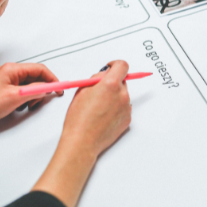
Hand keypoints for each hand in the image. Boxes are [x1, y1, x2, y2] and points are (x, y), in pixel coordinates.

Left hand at [0, 63, 61, 133]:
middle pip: (36, 77)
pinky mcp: (7, 89)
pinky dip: (26, 99)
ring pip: (31, 85)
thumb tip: (48, 87)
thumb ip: (35, 90)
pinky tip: (21, 106)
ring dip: (34, 96)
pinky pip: (24, 91)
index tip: (59, 87)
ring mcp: (9, 81)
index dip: (52, 79)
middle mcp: (11, 72)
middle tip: (42, 99)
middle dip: (42, 89)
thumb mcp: (15, 97)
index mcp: (13, 69)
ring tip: (28, 105)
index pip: (40, 69)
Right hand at [32, 61, 131, 206]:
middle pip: (122, 81)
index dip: (115, 65)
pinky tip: (103, 116)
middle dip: (112, 83)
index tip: (110, 67)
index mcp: (110, 85)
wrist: (82, 142)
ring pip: (122, 95)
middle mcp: (122, 95)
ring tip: (98, 108)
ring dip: (114, 97)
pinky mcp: (128, 119)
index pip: (122, 66)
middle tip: (98, 92)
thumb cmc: (78, 119)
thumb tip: (103, 75)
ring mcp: (126, 108)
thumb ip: (95, 79)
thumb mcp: (82, 91)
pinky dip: (116, 109)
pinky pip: (123, 108)